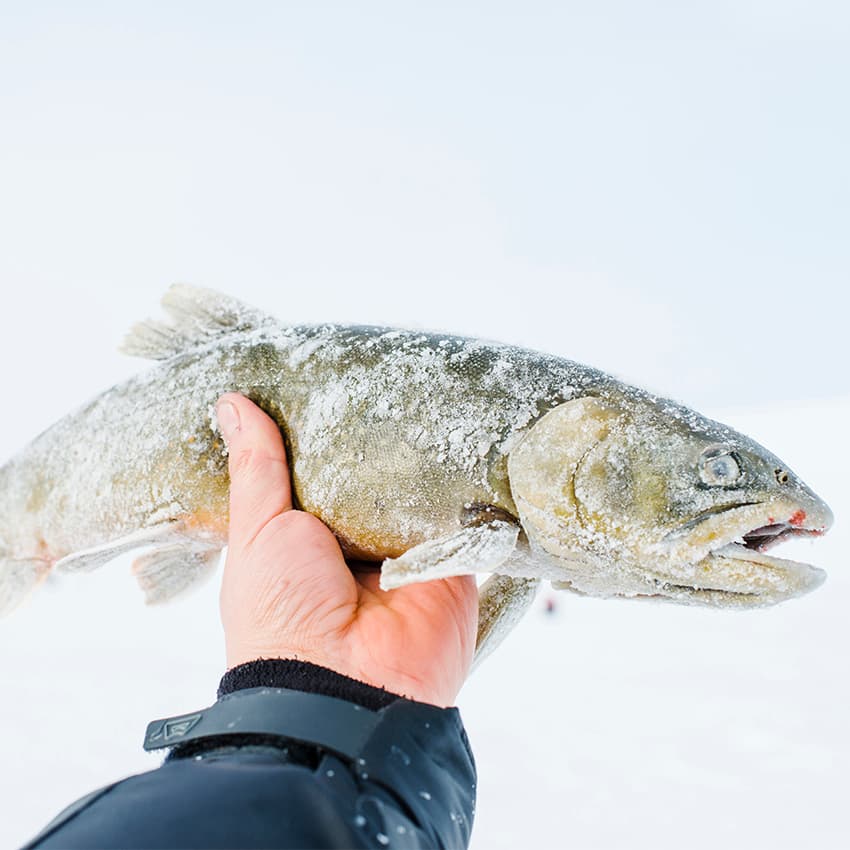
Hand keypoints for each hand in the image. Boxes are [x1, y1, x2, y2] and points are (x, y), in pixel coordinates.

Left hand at [216, 393, 478, 706]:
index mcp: (313, 533)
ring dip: (423, 453)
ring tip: (430, 385)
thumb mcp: (258, 530)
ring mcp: (410, 548)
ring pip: (422, 485)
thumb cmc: (283, 610)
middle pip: (378, 473)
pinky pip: (463, 509)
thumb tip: (232, 402)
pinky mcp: (454, 557)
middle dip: (380, 436)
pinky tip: (466, 430)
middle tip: (388, 370)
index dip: (327, 430)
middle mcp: (363, 539)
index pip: (326, 467)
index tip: (333, 379)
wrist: (345, 685)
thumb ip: (256, 468)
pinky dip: (463, 481)